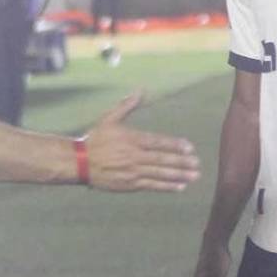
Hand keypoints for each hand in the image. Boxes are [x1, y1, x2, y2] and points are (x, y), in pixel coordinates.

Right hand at [83, 93, 199, 191]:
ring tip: (194, 176)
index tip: (189, 148)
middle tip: (197, 164)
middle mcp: (133, 156)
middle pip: (161, 160)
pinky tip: (179, 186)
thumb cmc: (96, 139)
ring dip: (178, 175)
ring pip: (159, 174)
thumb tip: (140, 90)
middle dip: (181, 162)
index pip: (157, 142)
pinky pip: (151, 185)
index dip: (174, 145)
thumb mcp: (109, 119)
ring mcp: (132, 172)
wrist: (80, 163)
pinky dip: (166, 186)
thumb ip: (127, 106)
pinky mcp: (129, 184)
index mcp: (131, 140)